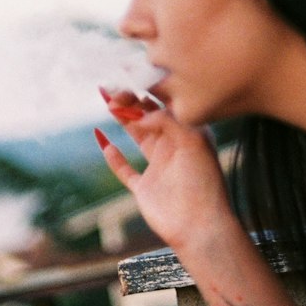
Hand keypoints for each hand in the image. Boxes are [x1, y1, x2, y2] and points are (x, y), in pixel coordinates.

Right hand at [95, 89, 238, 257]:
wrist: (201, 227)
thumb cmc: (203, 182)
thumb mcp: (191, 141)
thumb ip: (167, 120)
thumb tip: (138, 113)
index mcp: (189, 134)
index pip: (165, 105)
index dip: (146, 90)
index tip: (128, 77)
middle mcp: (174, 147)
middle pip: (148, 117)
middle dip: (130, 101)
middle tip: (111, 88)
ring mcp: (159, 168)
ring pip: (136, 136)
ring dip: (122, 119)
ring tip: (106, 100)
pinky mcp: (145, 189)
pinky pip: (124, 169)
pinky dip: (112, 156)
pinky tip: (102, 139)